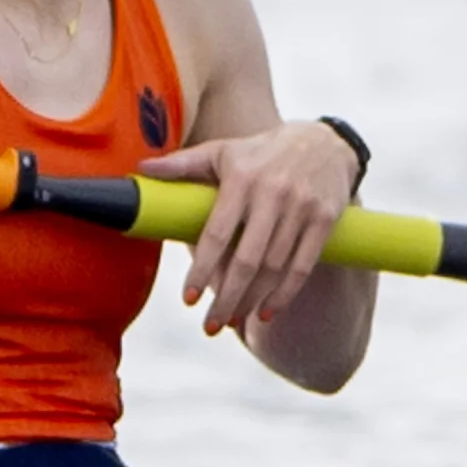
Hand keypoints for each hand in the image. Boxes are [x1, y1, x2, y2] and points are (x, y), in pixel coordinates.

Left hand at [146, 123, 361, 337]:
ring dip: (252, 300)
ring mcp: (301, 208)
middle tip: (209, 326)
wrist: (325, 140)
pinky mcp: (325, 220)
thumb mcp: (223, 151)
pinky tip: (267, 313)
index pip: (217, 233)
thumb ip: (183, 164)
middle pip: (247, 259)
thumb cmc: (260, 152)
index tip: (188, 299)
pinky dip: (285, 294)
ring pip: (275, 267)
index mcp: (242, 178)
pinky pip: (303, 266)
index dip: (202, 269)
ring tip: (232, 321)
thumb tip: (141, 168)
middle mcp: (273, 193)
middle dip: (227, 297)